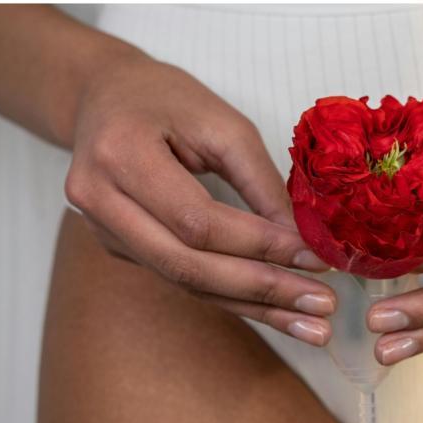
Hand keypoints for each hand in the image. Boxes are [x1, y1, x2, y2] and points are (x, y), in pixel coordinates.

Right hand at [65, 53, 335, 345]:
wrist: (106, 96)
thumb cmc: (167, 100)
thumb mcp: (223, 124)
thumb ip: (261, 183)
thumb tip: (302, 241)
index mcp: (120, 155)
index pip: (198, 221)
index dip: (260, 245)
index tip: (316, 258)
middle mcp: (99, 201)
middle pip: (187, 266)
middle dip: (263, 289)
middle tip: (322, 306)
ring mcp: (103, 232)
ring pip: (186, 284)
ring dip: (255, 307)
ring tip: (312, 326)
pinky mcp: (119, 248)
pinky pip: (183, 280)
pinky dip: (234, 297)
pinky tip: (276, 312)